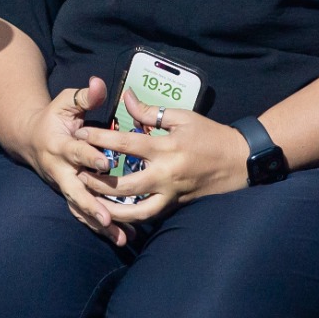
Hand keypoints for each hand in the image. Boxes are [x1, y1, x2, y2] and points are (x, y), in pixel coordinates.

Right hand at [15, 78, 131, 245]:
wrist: (30, 139)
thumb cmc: (53, 117)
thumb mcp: (64, 101)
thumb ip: (83, 96)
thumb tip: (99, 85)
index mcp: (59, 144)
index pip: (76, 152)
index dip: (89, 157)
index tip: (106, 164)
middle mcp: (61, 169)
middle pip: (74, 190)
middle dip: (90, 204)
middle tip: (107, 216)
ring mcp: (64, 185)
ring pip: (80, 207)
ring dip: (98, 223)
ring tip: (119, 236)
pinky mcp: (70, 195)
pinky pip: (84, 214)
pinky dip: (100, 227)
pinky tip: (120, 237)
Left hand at [75, 88, 249, 222]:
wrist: (240, 161)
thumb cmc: (211, 135)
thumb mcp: (182, 117)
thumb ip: (151, 112)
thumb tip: (126, 99)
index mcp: (165, 149)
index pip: (125, 144)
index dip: (99, 138)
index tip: (80, 134)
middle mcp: (165, 176)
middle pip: (125, 186)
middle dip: (98, 183)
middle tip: (78, 175)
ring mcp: (171, 195)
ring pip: (136, 212)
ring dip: (112, 210)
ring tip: (92, 202)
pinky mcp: (176, 206)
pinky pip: (150, 216)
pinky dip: (132, 217)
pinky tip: (115, 212)